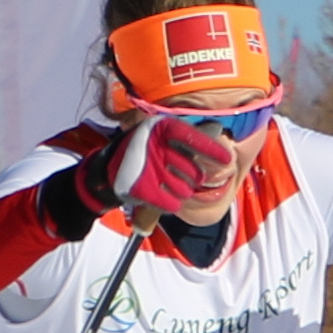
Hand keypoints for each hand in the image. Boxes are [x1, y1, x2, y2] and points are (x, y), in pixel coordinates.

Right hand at [83, 116, 219, 218]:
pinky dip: (171, 203)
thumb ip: (183, 136)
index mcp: (160, 128)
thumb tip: (216, 131)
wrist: (105, 172)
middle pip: (194, 170)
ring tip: (170, 185)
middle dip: (194, 177)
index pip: (192, 137)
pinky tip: (164, 196)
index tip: (227, 159)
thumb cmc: (141, 152)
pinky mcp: (142, 190)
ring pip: (185, 190)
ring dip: (182, 191)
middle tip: (185, 176)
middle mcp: (155, 146)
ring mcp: (149, 169)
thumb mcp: (157, 135)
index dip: (211, 149)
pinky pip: (172, 204)